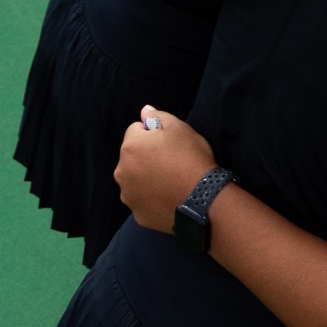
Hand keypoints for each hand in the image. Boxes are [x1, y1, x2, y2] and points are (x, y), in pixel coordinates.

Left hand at [115, 106, 215, 232]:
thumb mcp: (179, 128)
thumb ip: (157, 116)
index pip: (136, 131)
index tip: (169, 142)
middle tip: (171, 161)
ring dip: (147, 177)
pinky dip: (152, 197)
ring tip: (171, 180)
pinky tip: (169, 196)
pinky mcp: (138, 214)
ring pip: (135, 179)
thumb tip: (144, 111)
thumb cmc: (191, 159)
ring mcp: (128, 195)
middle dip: (146, 156)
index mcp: (130, 147)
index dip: (153, 134)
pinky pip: (143, 200)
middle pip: (132, 156)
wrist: (203, 200)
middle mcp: (122, 172)